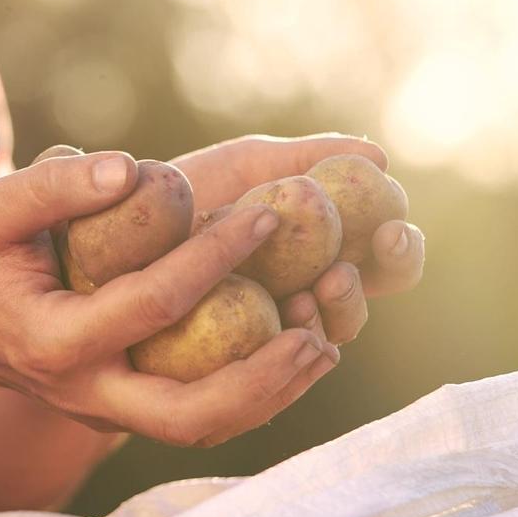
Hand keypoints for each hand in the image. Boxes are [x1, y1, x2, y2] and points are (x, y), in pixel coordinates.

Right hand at [0, 152, 339, 446]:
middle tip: (317, 331)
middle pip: (188, 414)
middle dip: (262, 377)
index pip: (152, 304)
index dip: (213, 258)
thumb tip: (135, 169)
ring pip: (197, 427)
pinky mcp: (114, 407)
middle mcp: (82, 392)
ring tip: (320, 345)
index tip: (263, 218)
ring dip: (266, 396)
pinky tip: (281, 353)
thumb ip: (54, 186)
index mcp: (52, 341)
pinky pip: (189, 415)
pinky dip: (243, 393)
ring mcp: (100, 409)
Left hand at [172, 133, 425, 345]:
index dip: (400, 245)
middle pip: (374, 293)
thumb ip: (307, 158)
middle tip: (369, 257)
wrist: (116, 227)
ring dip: (343, 309)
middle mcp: (313, 285)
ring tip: (325, 283)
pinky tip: (289, 317)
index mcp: (327, 243)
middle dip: (387, 279)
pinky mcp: (245, 354)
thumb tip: (379, 157)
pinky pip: (287, 359)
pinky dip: (297, 339)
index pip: (385, 252)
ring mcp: (282, 320)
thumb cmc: (186, 190)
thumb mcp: (247, 166)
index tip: (391, 226)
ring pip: (337, 328)